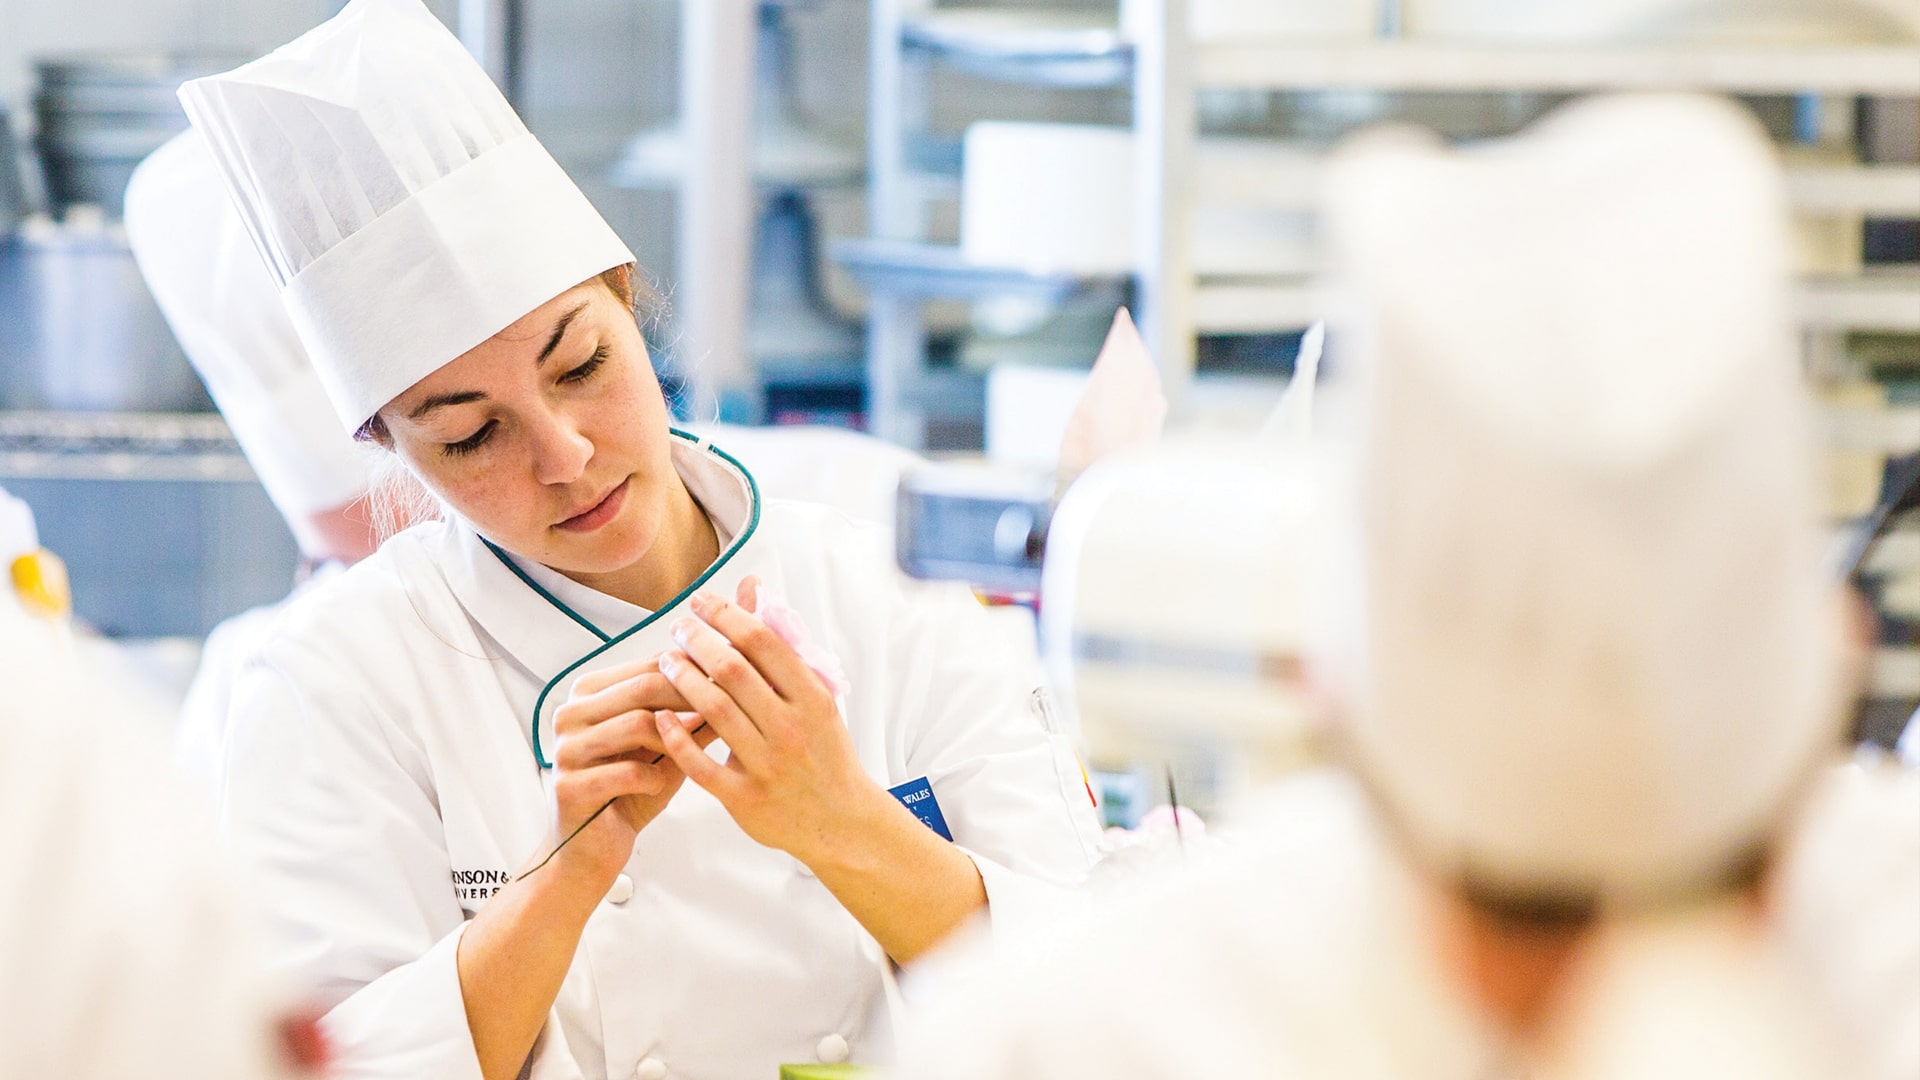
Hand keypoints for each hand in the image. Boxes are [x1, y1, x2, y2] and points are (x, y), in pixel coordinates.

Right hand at [541, 659, 715, 884]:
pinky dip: (654, 778)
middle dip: (692, 699)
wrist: (592, 849)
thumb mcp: (667, 749)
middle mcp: (571, 713)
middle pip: (644, 687)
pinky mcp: (569, 786)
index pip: (649, 666)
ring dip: (675, 742)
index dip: (697, 672)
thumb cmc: (629, 794)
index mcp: (589, 694)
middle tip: (726, 715)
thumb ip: (694, 718)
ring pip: (637, 724)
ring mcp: (566, 749)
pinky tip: (657, 785)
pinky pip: (628, 771)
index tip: (733, 681)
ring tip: (691, 758)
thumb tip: (739, 688)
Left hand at [651, 578, 884, 864]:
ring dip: (682, 678)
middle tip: (678, 627)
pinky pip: (701, 765)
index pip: (763, 642)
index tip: (701, 602)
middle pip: (733, 670)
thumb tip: (755, 591)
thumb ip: (784, 650)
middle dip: (697, 640)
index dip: (726, 615)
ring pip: (714, 710)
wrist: (840, 820)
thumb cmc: (824, 752)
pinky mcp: (745, 798)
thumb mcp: (818, 699)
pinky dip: (676, 737)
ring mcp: (767, 765)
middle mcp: (791, 728)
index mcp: (813, 699)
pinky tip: (660, 717)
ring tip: (667, 661)